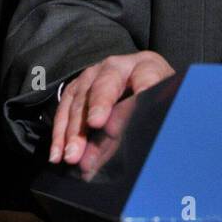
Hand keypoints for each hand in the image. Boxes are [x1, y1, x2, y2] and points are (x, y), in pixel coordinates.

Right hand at [50, 50, 173, 163]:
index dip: (138, 96)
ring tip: (72, 156)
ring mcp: (93, 75)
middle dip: (98, 107)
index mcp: (147, 66)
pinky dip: (59, 133)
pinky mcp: (76, 89)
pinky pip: (64, 109)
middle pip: (106, 85)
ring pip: (80, 99)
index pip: (145, 78)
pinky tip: (58, 154)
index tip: (128, 119)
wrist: (143, 89)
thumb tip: (141, 140)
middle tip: (95, 126)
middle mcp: (117, 66)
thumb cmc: (156, 101)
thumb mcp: (163, 105)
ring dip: (74, 130)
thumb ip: (153, 116)